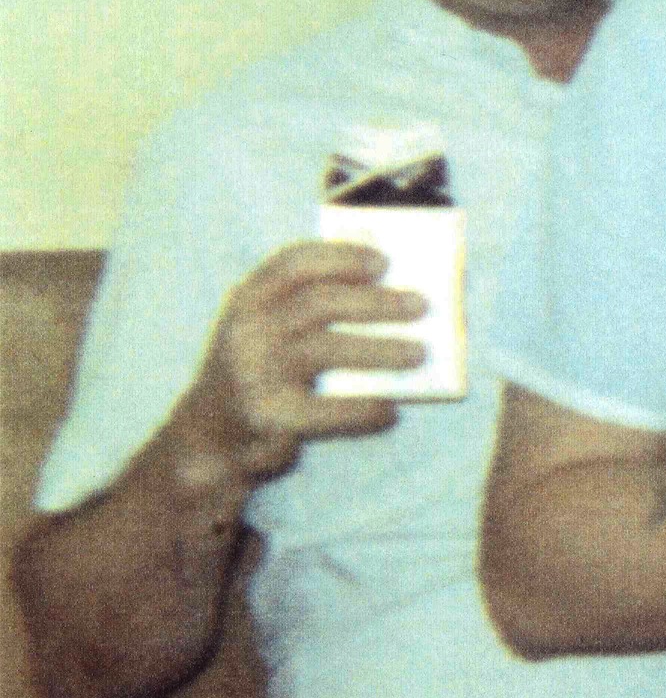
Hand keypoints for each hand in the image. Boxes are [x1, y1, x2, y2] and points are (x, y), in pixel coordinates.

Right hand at [174, 240, 424, 484]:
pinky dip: (364, 409)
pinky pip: (327, 409)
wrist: (212, 439)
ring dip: (380, 350)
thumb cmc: (262, 376)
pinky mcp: (267, 416)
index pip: (293, 264)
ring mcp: (253, 373)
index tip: (384, 262)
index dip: (340, 258)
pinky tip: (391, 412)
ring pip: (325, 349)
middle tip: (421, 305)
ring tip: (419, 353)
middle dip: (376, 302)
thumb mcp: (270, 333)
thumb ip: (309, 312)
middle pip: (318, 304)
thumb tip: (393, 298)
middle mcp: (247, 330)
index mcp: (249, 300)